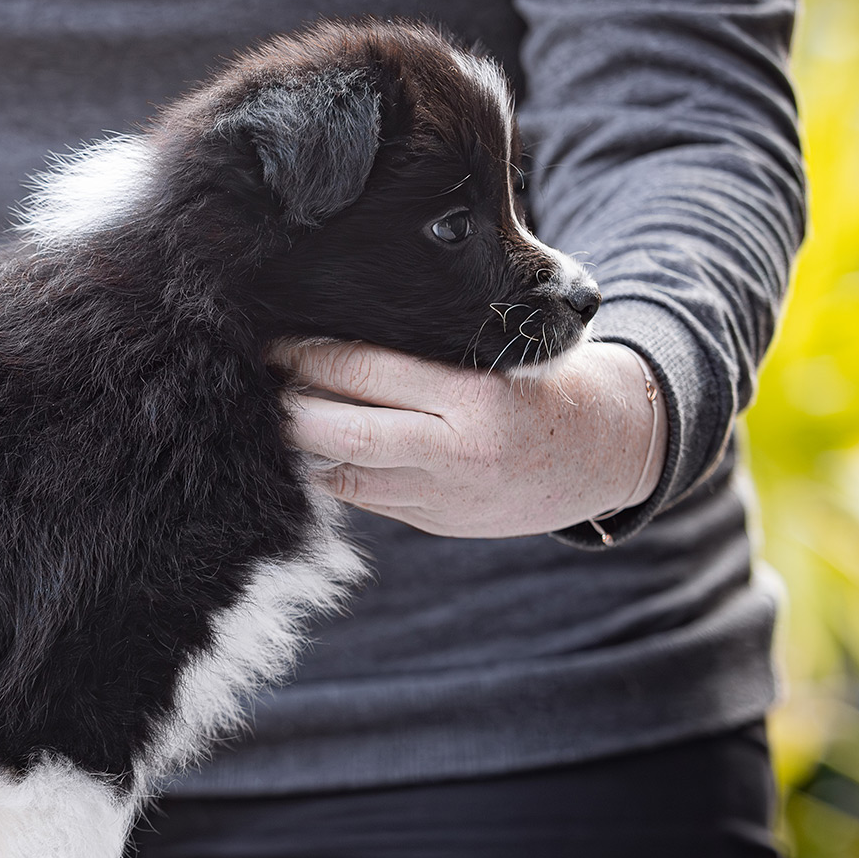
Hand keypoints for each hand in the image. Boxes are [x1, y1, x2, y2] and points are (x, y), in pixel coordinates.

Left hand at [272, 339, 667, 538]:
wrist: (607, 452)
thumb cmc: (546, 382)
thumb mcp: (501, 353)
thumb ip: (428, 351)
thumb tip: (336, 334)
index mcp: (475, 398)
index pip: (367, 372)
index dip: (309, 356)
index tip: (273, 339)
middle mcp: (456, 453)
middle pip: (341, 433)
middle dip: (287, 409)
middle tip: (251, 381)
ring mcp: (442, 497)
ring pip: (343, 475)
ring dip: (298, 447)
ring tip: (265, 414)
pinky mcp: (435, 522)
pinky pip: (364, 498)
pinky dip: (328, 472)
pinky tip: (303, 449)